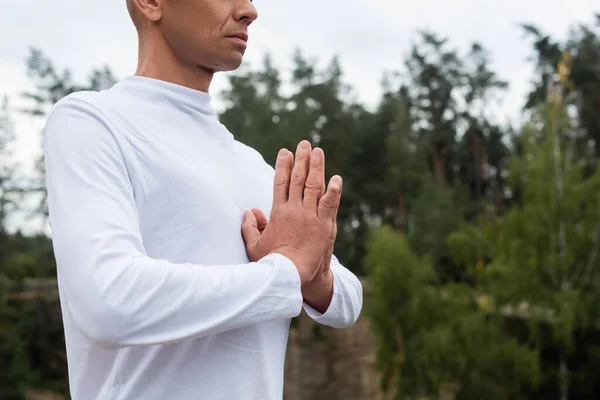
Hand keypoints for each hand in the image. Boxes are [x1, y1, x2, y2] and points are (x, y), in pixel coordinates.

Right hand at [242, 140, 341, 284]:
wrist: (289, 276)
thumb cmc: (270, 263)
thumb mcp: (254, 245)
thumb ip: (250, 226)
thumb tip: (250, 211)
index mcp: (278, 212)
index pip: (280, 182)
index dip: (283, 165)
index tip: (285, 152)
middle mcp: (294, 210)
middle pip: (298, 179)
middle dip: (301, 159)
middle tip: (304, 144)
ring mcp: (310, 216)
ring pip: (314, 186)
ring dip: (317, 167)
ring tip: (318, 152)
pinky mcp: (324, 226)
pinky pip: (330, 204)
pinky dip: (334, 191)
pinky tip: (337, 178)